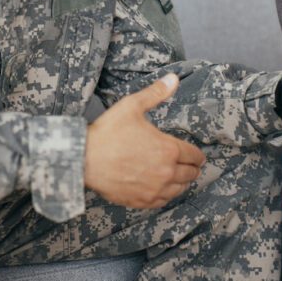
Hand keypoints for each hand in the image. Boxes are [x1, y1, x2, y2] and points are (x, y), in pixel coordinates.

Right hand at [84, 74, 205, 208]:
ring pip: (179, 189)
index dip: (197, 154)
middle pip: (190, 174)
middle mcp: (166, 172)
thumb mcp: (132, 106)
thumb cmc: (108, 132)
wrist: (84, 159)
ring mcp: (154, 189)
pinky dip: (166, 195)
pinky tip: (161, 188)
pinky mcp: (142, 201)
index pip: (194, 155)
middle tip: (190, 165)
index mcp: (168, 149)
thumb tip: (174, 79)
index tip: (197, 155)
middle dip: (191, 168)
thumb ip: (155, 93)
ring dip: (181, 182)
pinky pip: (163, 201)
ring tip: (177, 176)